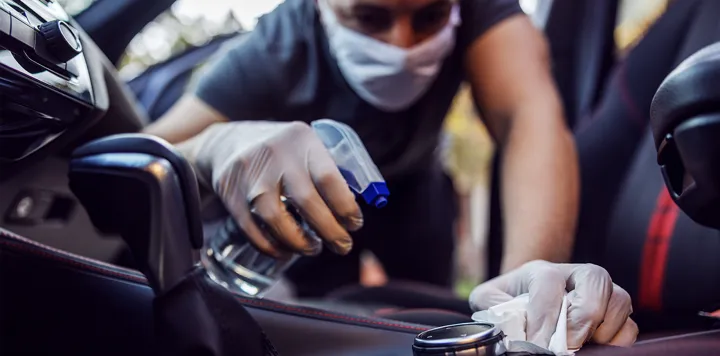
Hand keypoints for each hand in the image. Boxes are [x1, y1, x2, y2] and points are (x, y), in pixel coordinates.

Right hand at [185, 121, 362, 256]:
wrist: (226, 142)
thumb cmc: (281, 151)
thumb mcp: (305, 145)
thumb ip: (329, 168)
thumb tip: (353, 208)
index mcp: (302, 140)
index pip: (329, 178)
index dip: (346, 207)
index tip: (355, 224)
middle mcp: (275, 155)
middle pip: (307, 202)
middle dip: (330, 231)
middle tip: (343, 246)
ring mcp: (250, 176)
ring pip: (276, 220)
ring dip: (300, 243)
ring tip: (313, 248)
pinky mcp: (230, 194)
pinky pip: (252, 230)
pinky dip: (272, 247)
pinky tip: (286, 250)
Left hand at [469, 260, 637, 348]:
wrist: (522, 303)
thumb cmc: (505, 303)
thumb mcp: (488, 300)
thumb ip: (491, 307)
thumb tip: (502, 326)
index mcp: (540, 270)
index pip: (550, 281)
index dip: (545, 315)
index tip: (537, 344)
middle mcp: (574, 275)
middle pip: (596, 279)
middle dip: (582, 317)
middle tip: (567, 345)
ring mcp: (598, 294)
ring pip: (619, 299)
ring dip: (603, 328)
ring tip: (582, 347)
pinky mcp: (613, 315)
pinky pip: (629, 325)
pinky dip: (617, 340)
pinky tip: (594, 349)